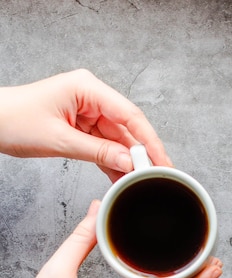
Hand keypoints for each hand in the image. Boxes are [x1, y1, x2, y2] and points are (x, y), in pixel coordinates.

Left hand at [0, 69, 170, 180]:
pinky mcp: (82, 126)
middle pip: (127, 128)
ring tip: (139, 181)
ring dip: (127, 161)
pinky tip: (121, 177)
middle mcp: (91, 97)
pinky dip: (112, 161)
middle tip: (156, 176)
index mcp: (87, 88)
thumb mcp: (60, 140)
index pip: (130, 115)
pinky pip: (104, 145)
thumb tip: (128, 162)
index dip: (149, 141)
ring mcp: (87, 112)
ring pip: (117, 139)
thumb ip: (98, 152)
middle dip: (141, 154)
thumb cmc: (14, 120)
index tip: (162, 162)